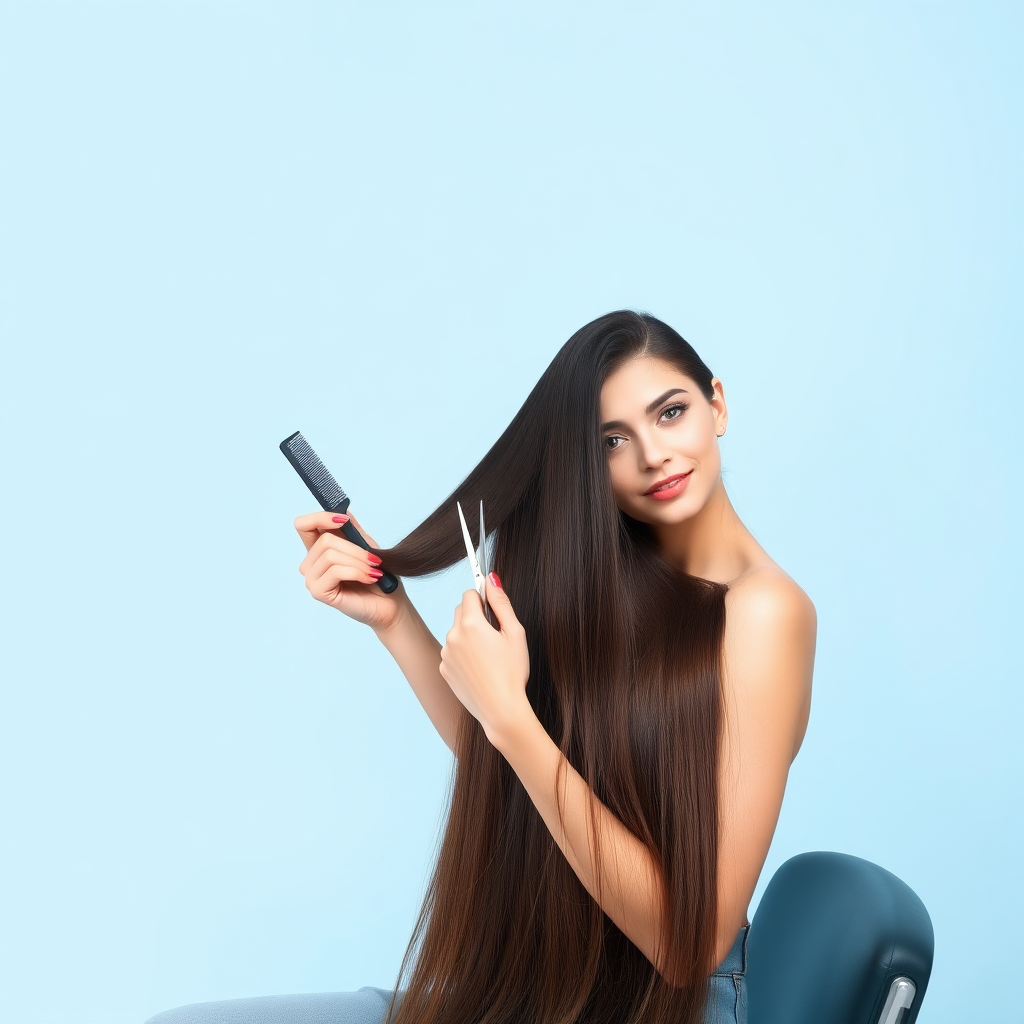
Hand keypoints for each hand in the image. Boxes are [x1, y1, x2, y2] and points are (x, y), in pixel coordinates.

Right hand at [294, 508, 407, 631]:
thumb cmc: (377, 575)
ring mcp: (312, 578)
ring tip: (373, 571)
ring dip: (358, 561)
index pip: (303, 525)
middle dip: (355, 548)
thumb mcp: (366, 545)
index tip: (344, 520)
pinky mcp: (318, 592)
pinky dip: (357, 572)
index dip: (321, 517)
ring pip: (330, 555)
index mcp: (318, 549)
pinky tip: (370, 578)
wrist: (389, 603)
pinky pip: (335, 571)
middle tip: (374, 559)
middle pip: (324, 540)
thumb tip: (341, 508)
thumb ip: (351, 528)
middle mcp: (310, 564)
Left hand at [439, 574, 531, 746]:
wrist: (500, 709)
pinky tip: (478, 669)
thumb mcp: (515, 633)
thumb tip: (491, 578)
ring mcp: (445, 653)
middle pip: (461, 611)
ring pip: (455, 632)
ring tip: (487, 657)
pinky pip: (451, 651)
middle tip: (494, 636)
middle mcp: (452, 635)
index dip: (483, 600)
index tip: (493, 612)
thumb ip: (501, 603)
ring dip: (468, 636)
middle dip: (475, 616)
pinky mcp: (443, 669)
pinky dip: (462, 654)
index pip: (469, 594)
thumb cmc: (512, 672)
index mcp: (471, 624)